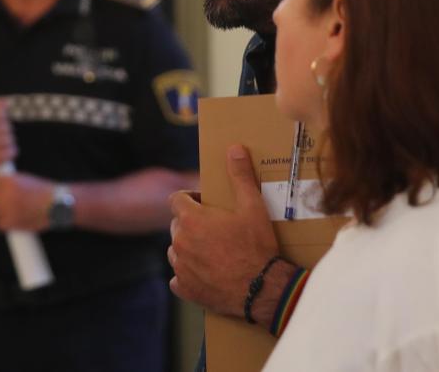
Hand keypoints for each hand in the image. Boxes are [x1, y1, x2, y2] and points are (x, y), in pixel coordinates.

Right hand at [0, 99, 16, 178]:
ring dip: (9, 141)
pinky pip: (8, 152)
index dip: (3, 118)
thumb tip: (5, 101)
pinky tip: (5, 152)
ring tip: (4, 144)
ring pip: (8, 140)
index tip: (1, 122)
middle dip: (7, 130)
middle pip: (5, 127)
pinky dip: (10, 152)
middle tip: (3, 135)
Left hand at [0, 171, 53, 231]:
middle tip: (7, 204)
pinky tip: (14, 220)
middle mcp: (4, 194)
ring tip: (13, 212)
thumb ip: (7, 182)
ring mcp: (6, 209)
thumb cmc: (43, 191)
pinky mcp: (11, 222)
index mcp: (7, 181)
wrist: (57, 203)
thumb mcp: (23, 178)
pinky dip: (5, 224)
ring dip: (0, 214)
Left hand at [167, 144, 278, 316]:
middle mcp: (179, 242)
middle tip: (214, 228)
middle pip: (176, 225)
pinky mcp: (185, 288)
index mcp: (191, 220)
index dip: (189, 199)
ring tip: (211, 251)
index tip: (205, 204)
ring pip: (176, 251)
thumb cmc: (257, 246)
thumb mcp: (252, 207)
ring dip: (188, 248)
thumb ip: (240, 176)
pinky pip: (178, 278)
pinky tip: (205, 274)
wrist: (262, 289)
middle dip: (190, 223)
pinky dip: (188, 276)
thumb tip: (234, 148)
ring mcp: (180, 267)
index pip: (176, 199)